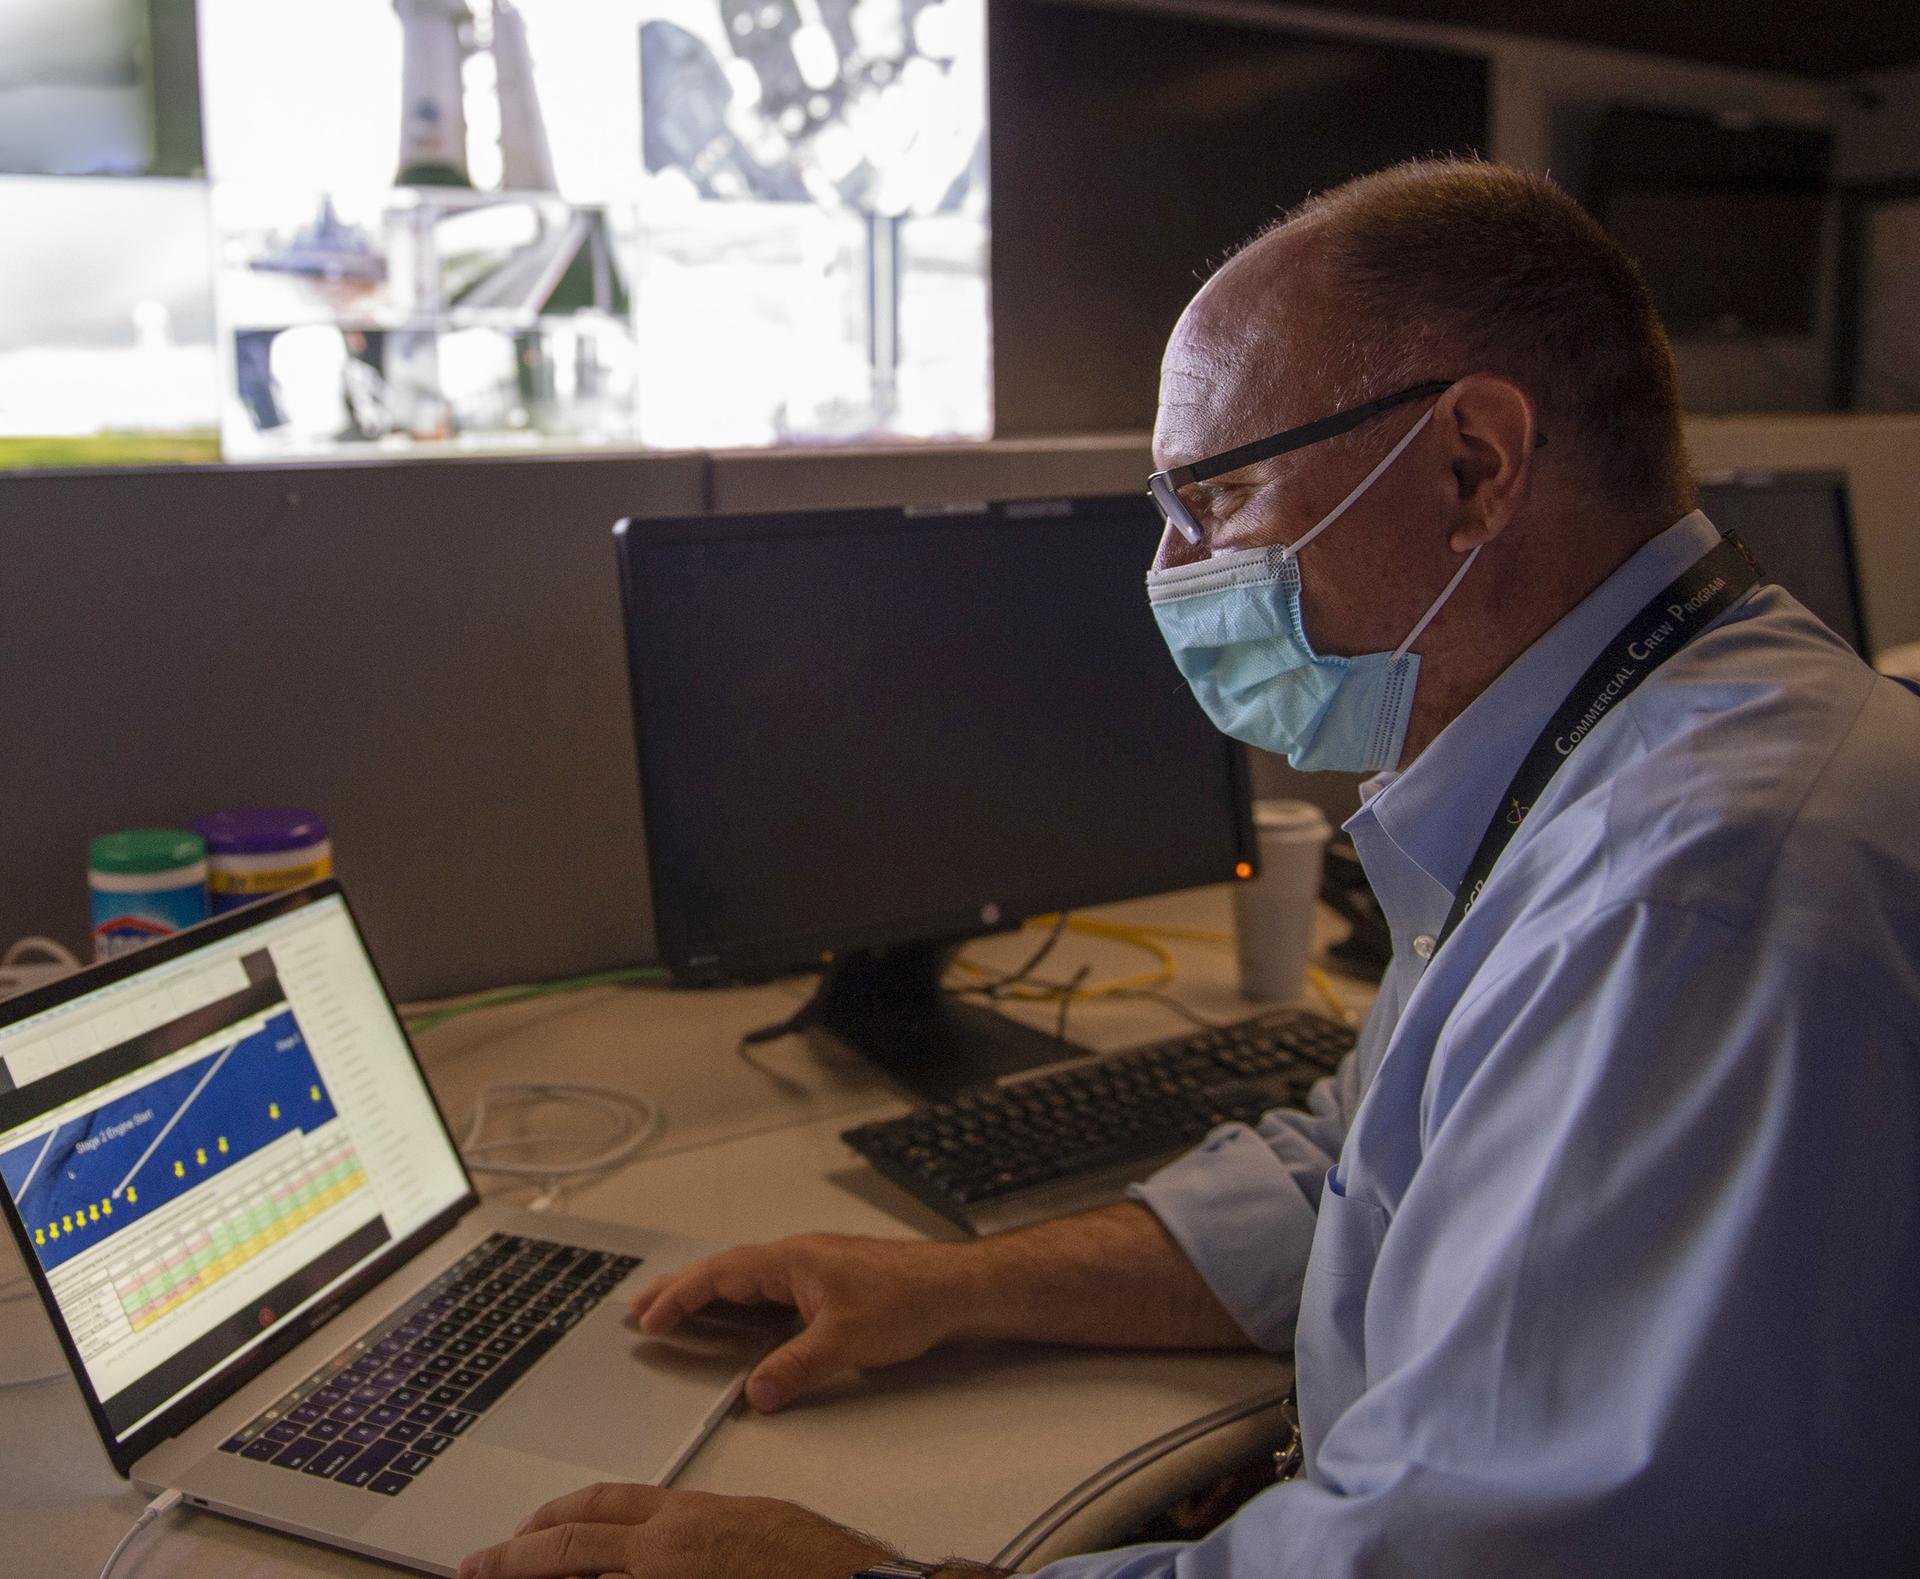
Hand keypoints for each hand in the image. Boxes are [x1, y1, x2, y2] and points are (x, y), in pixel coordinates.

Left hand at [456, 1482, 894, 1578]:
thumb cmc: (819, 1563)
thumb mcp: (752, 1524)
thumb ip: (702, 1535)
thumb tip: (672, 1549)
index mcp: (686, 1518)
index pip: (602, 1506)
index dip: (555, 1516)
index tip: (523, 1528)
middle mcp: (666, 1551)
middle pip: (571, 1546)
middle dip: (517, 1556)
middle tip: (479, 1564)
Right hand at [632, 1233, 970, 1411]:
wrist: (954, 1288)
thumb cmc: (908, 1299)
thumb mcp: (845, 1341)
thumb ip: (796, 1367)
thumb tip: (756, 1392)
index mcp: (792, 1260)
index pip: (722, 1275)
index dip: (682, 1295)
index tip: (651, 1318)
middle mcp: (797, 1257)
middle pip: (726, 1269)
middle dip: (681, 1288)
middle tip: (641, 1307)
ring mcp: (812, 1268)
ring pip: (746, 1277)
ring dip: (709, 1293)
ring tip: (675, 1308)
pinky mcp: (827, 1282)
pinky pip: (768, 1287)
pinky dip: (740, 1299)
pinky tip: (736, 1313)